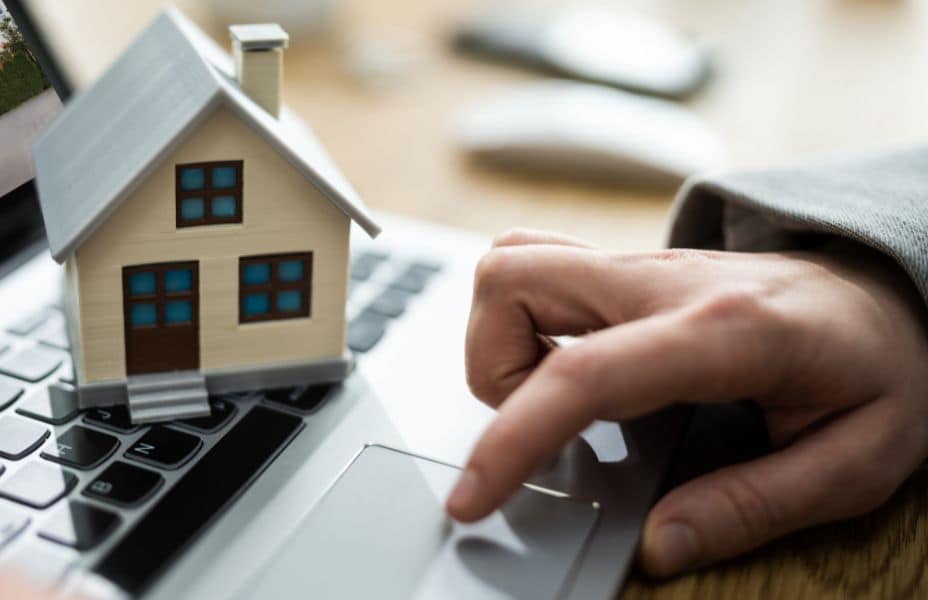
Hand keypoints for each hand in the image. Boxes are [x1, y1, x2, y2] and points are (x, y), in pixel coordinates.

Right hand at [446, 230, 927, 576]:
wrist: (892, 293)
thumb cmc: (882, 369)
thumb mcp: (857, 462)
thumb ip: (755, 507)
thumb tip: (659, 545)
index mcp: (724, 330)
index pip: (583, 374)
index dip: (511, 438)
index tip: (473, 498)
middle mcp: (665, 280)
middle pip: (512, 280)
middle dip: (489, 370)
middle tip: (540, 430)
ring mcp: (640, 265)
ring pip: (510, 263)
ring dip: (498, 340)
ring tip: (552, 402)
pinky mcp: (625, 268)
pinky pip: (536, 268)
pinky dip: (519, 319)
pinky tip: (564, 368)